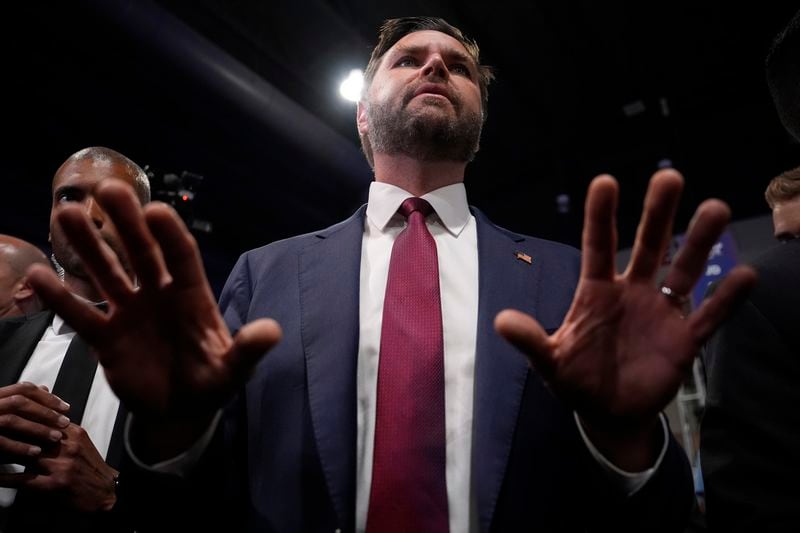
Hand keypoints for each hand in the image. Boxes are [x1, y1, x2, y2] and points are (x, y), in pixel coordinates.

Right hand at [0, 383, 69, 462]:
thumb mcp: (4, 410)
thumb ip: (22, 400)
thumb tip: (46, 388)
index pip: (23, 388)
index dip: (46, 396)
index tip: (65, 407)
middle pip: (19, 402)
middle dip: (45, 411)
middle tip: (65, 422)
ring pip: (11, 420)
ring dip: (36, 429)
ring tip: (56, 437)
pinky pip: (0, 442)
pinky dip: (19, 447)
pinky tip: (36, 452)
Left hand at [0, 423, 117, 511]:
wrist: (105, 491)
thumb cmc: (90, 468)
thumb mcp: (81, 442)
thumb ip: (62, 429)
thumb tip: (45, 413)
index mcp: (74, 433)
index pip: (43, 418)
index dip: (22, 416)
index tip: (6, 414)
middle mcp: (68, 446)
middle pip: (32, 433)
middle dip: (10, 431)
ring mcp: (61, 465)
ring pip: (26, 454)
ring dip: (4, 452)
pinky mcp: (55, 484)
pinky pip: (24, 479)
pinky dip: (6, 478)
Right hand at [27, 180, 281, 456]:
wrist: (180, 412)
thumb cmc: (211, 383)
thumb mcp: (233, 371)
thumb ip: (247, 351)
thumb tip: (273, 331)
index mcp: (192, 296)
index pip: (181, 257)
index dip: (169, 235)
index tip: (154, 210)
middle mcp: (159, 295)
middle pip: (141, 252)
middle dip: (125, 223)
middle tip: (107, 188)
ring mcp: (130, 312)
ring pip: (107, 273)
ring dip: (88, 246)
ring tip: (66, 215)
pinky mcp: (107, 337)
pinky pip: (81, 313)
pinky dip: (61, 297)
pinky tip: (36, 274)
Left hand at [495, 170, 755, 468]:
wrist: (609, 415)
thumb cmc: (577, 381)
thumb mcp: (550, 362)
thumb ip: (531, 341)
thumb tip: (500, 321)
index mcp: (596, 292)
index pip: (598, 246)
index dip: (600, 216)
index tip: (605, 181)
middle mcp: (632, 293)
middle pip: (648, 246)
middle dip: (658, 214)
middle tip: (669, 176)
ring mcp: (661, 313)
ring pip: (683, 271)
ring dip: (699, 243)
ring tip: (716, 208)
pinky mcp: (683, 339)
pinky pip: (708, 315)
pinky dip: (726, 298)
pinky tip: (746, 274)